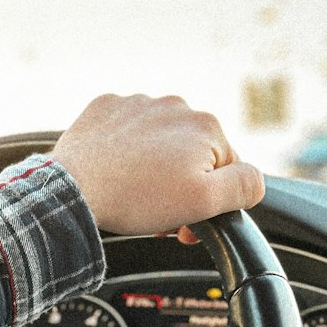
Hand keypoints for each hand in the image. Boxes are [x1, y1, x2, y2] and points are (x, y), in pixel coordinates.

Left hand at [52, 94, 264, 241]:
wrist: (72, 190)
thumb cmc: (136, 198)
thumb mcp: (204, 202)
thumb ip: (244, 187)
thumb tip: (255, 179)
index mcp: (206, 126)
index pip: (223, 169)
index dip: (208, 201)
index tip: (184, 223)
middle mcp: (175, 105)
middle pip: (190, 154)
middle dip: (180, 184)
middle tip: (157, 212)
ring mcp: (137, 103)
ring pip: (158, 142)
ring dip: (153, 168)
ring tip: (133, 194)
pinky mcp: (105, 108)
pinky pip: (125, 131)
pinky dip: (123, 151)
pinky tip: (114, 172)